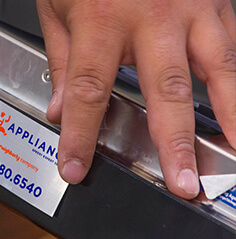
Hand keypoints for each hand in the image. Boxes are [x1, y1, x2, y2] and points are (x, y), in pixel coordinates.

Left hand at [37, 0, 235, 198]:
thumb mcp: (58, 3)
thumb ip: (60, 57)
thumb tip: (57, 107)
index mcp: (101, 20)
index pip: (85, 93)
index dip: (79, 135)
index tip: (75, 167)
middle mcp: (151, 18)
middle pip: (164, 93)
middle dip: (173, 144)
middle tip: (181, 184)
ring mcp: (191, 9)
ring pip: (217, 71)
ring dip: (228, 119)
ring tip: (232, 157)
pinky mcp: (216, 1)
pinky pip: (232, 48)